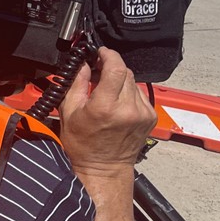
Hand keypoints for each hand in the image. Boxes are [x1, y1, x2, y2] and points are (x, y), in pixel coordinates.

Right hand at [58, 47, 156, 176]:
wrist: (104, 168)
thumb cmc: (83, 145)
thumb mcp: (69, 112)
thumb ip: (76, 83)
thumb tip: (82, 63)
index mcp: (105, 107)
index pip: (116, 68)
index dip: (108, 55)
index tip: (100, 52)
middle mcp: (128, 109)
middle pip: (125, 72)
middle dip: (111, 68)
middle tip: (96, 72)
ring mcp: (142, 113)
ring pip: (133, 81)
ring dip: (119, 80)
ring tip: (106, 90)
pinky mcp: (150, 117)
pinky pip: (139, 93)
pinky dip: (127, 92)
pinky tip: (117, 102)